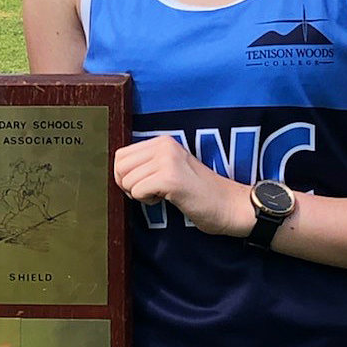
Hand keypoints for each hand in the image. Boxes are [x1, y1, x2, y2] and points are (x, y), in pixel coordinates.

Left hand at [113, 135, 249, 236]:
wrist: (230, 205)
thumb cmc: (199, 193)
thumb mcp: (170, 168)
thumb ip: (147, 164)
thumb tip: (116, 172)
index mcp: (162, 141)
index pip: (121, 155)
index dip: (126, 175)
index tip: (145, 185)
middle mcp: (164, 145)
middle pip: (119, 167)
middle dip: (129, 185)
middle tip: (152, 192)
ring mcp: (167, 160)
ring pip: (127, 182)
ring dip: (141, 195)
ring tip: (165, 194)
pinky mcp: (170, 178)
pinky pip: (137, 192)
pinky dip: (148, 201)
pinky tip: (169, 198)